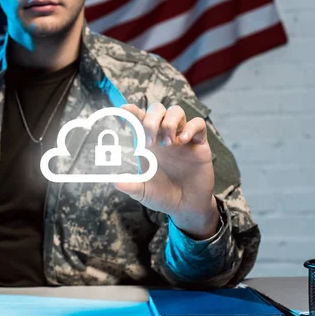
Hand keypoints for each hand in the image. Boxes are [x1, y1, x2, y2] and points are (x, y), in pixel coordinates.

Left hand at [116, 103, 218, 239]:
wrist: (186, 206)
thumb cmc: (162, 195)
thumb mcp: (143, 192)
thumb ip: (130, 185)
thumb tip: (115, 181)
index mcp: (147, 143)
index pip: (139, 120)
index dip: (132, 111)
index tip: (124, 109)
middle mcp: (163, 136)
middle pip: (158, 110)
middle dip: (152, 118)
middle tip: (150, 140)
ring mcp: (181, 138)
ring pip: (176, 111)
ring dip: (170, 122)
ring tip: (168, 144)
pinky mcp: (199, 143)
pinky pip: (198, 124)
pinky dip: (190, 128)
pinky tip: (183, 141)